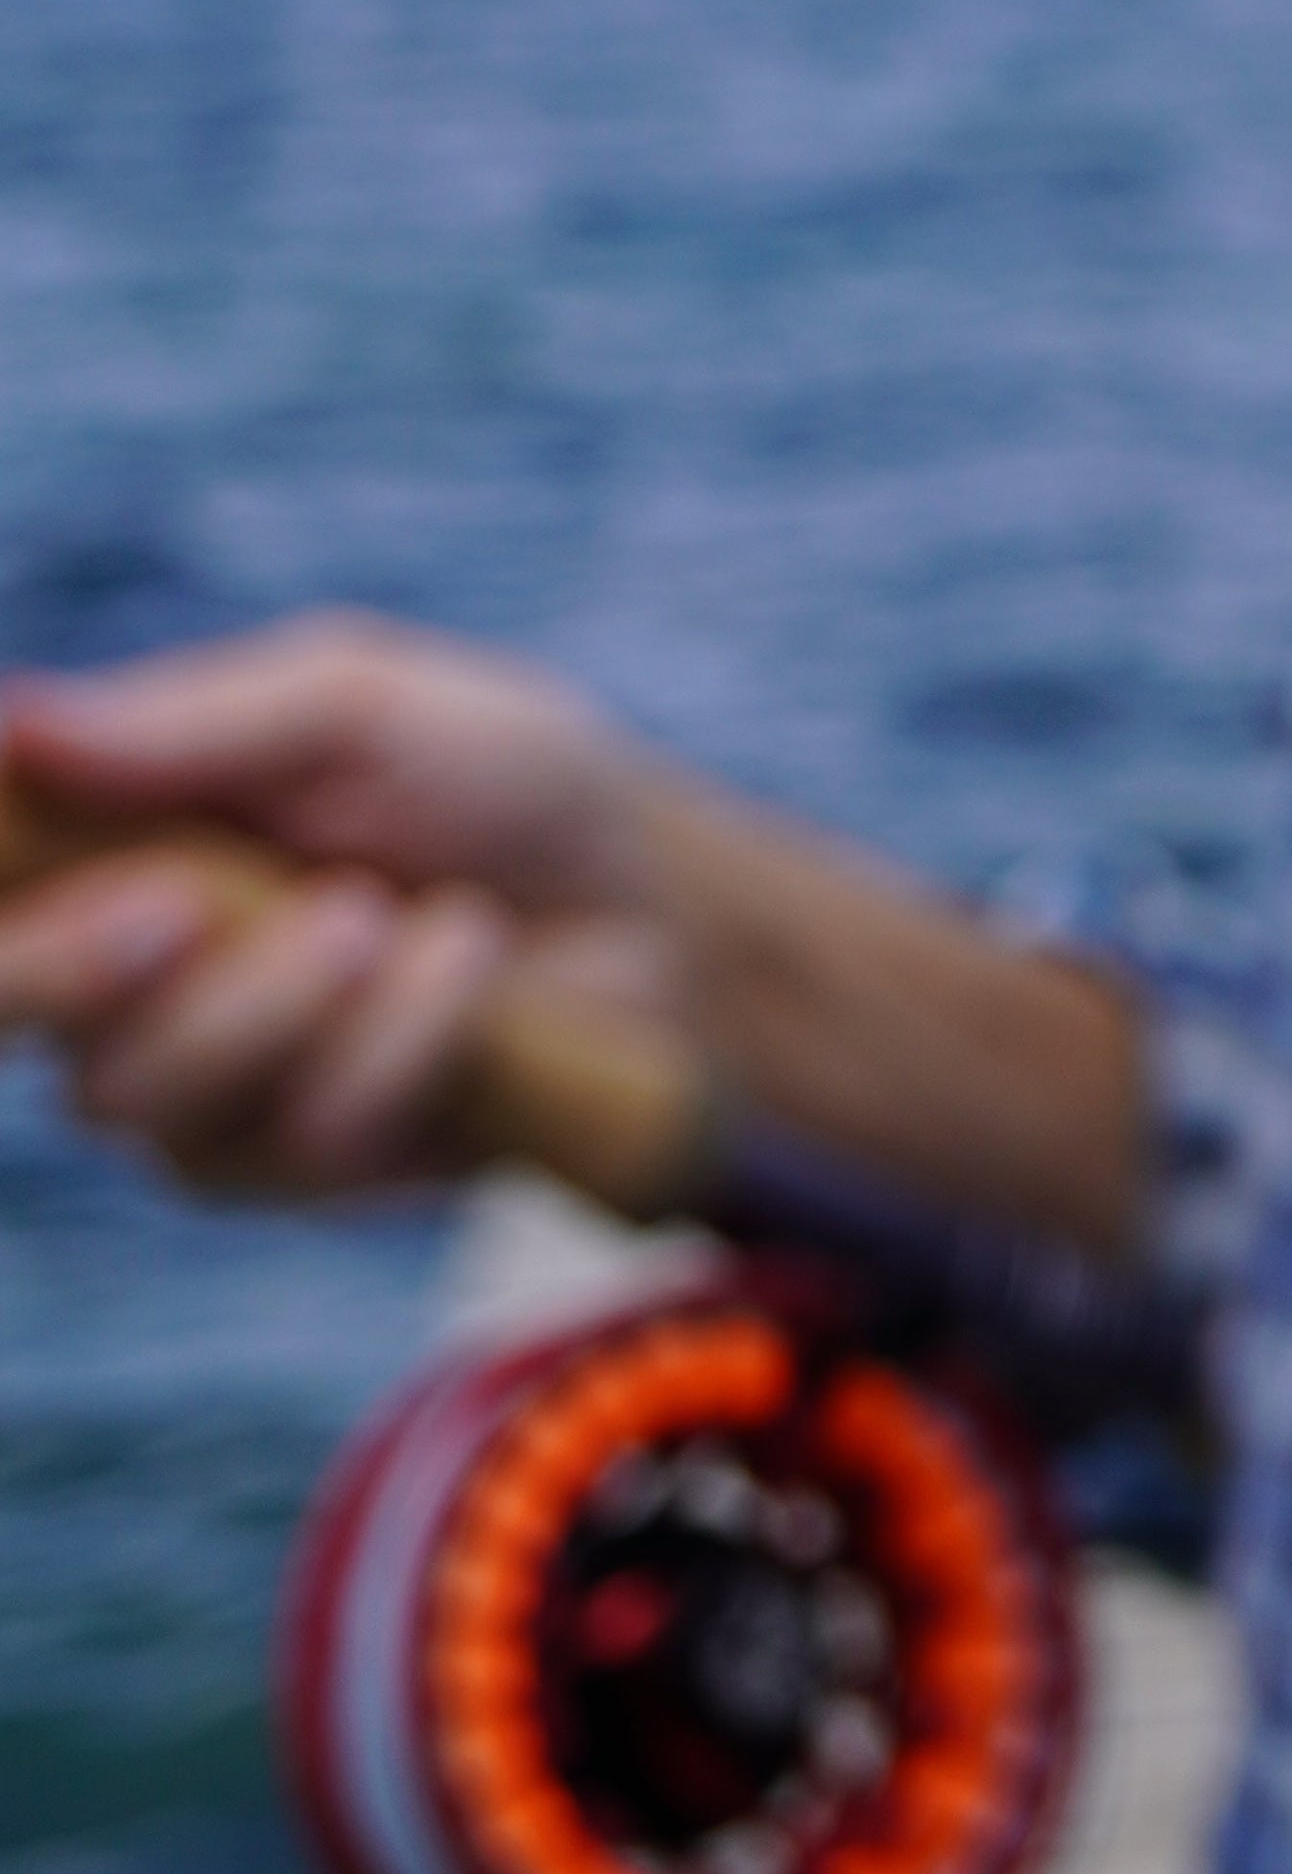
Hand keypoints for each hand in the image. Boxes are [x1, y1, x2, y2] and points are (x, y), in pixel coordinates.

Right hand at [0, 616, 667, 1194]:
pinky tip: (466, 953)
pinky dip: (402, 1031)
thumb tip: (11, 721)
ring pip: (150, 1089)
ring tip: (382, 909)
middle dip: (76, 966)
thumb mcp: (360, 705)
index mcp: (110, 850)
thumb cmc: (488, 779)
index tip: (34, 851)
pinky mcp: (304, 1168)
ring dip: (281, 993)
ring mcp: (203, 1091)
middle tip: (178, 901)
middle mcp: (123, 984)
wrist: (646, 895)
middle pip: (9, 1008)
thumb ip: (193, 723)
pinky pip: (306, 1127)